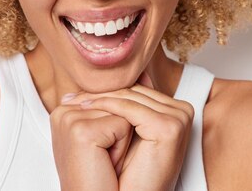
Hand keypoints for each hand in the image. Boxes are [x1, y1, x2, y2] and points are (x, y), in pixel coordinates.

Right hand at [50, 97, 133, 190]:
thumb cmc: (109, 179)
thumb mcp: (117, 135)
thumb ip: (124, 101)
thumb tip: (142, 73)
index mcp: (66, 110)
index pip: (111, 95)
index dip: (122, 123)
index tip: (110, 146)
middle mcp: (63, 111)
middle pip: (118, 99)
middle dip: (124, 129)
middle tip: (107, 157)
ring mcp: (68, 119)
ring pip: (123, 110)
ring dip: (124, 139)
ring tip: (106, 161)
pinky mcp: (79, 130)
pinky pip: (122, 124)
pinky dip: (122, 147)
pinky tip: (105, 164)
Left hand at [62, 71, 194, 190]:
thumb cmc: (127, 174)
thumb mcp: (124, 135)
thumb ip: (126, 106)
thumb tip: (108, 77)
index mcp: (176, 109)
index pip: (136, 90)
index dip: (106, 92)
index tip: (76, 95)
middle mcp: (182, 111)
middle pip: (133, 92)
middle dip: (99, 94)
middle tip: (69, 98)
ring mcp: (179, 117)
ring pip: (130, 97)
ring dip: (98, 99)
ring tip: (72, 103)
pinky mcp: (169, 127)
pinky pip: (129, 108)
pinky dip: (105, 106)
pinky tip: (84, 108)